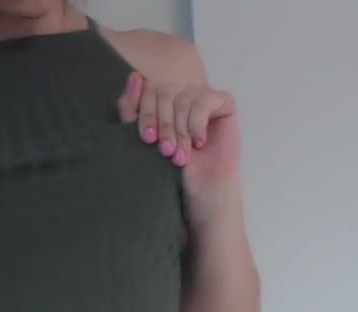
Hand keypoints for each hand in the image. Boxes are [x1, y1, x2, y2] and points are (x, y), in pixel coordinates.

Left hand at [117, 73, 240, 222]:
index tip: (147, 139)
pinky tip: (200, 142)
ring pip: (183, 98)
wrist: (201, 189)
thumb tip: (133, 76)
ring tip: (181, 153)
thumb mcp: (145, 138)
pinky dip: (197, 123)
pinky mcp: (224, 103)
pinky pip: (204, 100)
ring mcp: (204, 96)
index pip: (149, 88)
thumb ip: (132, 109)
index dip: (146, 113)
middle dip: (163, 124)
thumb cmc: (173, 167)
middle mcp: (184, 93)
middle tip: (165, 150)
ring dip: (180, 130)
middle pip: (165, 91)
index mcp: (164, 99)